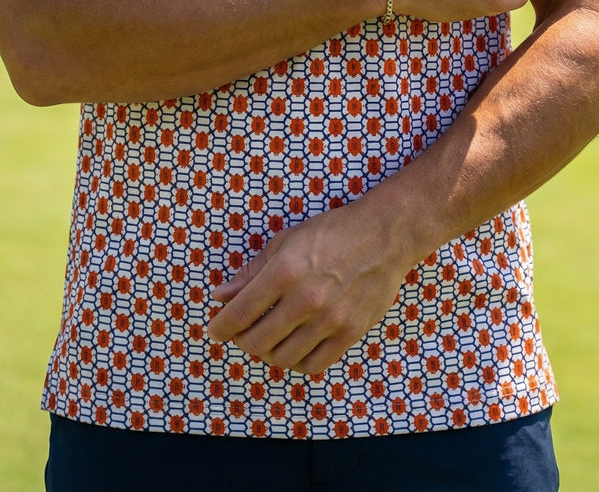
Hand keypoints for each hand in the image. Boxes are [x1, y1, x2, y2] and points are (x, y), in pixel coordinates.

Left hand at [207, 199, 409, 374]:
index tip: (215, 329)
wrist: (382, 236)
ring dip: (267, 352)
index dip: (221, 327)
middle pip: (257, 342)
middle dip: (241, 340)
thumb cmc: (331, 233)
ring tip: (268, 338)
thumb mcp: (285, 241)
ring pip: (282, 358)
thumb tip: (220, 295)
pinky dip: (296, 362)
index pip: (240, 313)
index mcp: (285, 272)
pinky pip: (314, 365)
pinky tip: (294, 347)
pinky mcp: (350, 333)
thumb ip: (251, 272)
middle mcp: (305, 300)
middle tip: (241, 332)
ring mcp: (329, 320)